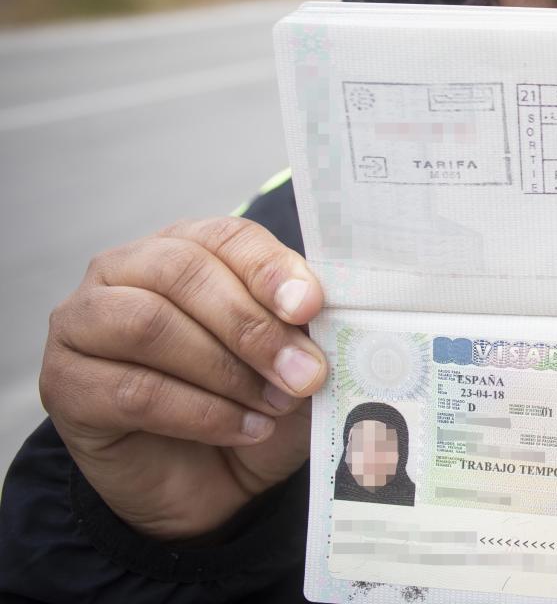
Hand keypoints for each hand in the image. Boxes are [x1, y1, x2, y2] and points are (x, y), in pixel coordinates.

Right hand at [40, 217, 327, 539]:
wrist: (210, 484)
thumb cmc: (253, 401)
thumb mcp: (293, 360)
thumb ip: (305, 329)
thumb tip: (327, 312)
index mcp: (186, 246)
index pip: (225, 235)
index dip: (270, 268)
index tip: (312, 307)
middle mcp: (124, 271)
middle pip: (183, 272)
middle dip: (252, 325)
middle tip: (306, 373)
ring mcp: (83, 324)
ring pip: (148, 324)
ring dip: (224, 369)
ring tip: (275, 404)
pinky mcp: (66, 384)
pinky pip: (132, 390)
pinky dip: (200, 413)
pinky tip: (244, 428)